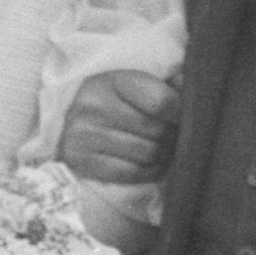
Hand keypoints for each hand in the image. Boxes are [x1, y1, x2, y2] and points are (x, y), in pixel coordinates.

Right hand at [59, 67, 178, 187]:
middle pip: (156, 131)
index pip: (162, 103)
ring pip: (147, 154)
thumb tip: (193, 90)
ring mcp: (86, 136)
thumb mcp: (131, 83)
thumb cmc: (108, 99)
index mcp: (112, 81)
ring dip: (163, 155)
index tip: (186, 118)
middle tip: (178, 138)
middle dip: (173, 137)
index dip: (182, 114)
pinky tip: (152, 164)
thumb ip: (165, 86)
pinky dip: (149, 171)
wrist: (63, 118)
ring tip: (166, 150)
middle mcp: (95, 107)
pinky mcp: (82, 161)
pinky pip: (131, 173)